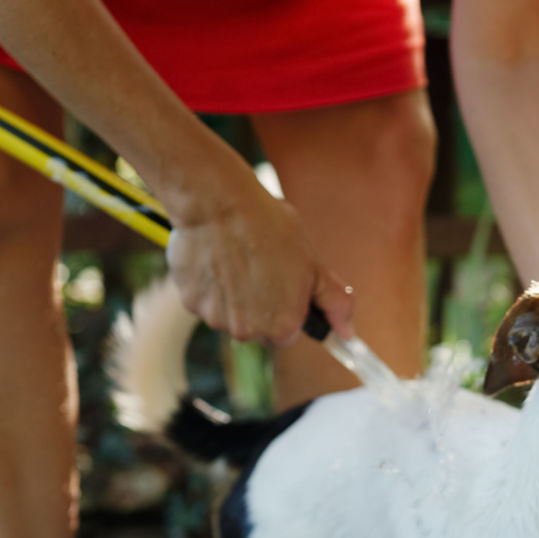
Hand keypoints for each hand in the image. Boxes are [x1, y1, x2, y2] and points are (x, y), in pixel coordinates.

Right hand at [164, 173, 354, 344]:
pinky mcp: (190, 303)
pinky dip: (209, 283)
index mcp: (282, 327)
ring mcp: (216, 319)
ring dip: (232, 293)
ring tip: (236, 257)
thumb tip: (348, 334)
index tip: (283, 283)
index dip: (287, 306)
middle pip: (256, 326)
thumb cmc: (270, 229)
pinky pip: (204, 299)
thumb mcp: (314, 264)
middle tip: (260, 265)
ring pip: (228, 313)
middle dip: (259, 302)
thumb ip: (335, 302)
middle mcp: (248, 332)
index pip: (287, 332)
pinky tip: (215, 257)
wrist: (220, 204)